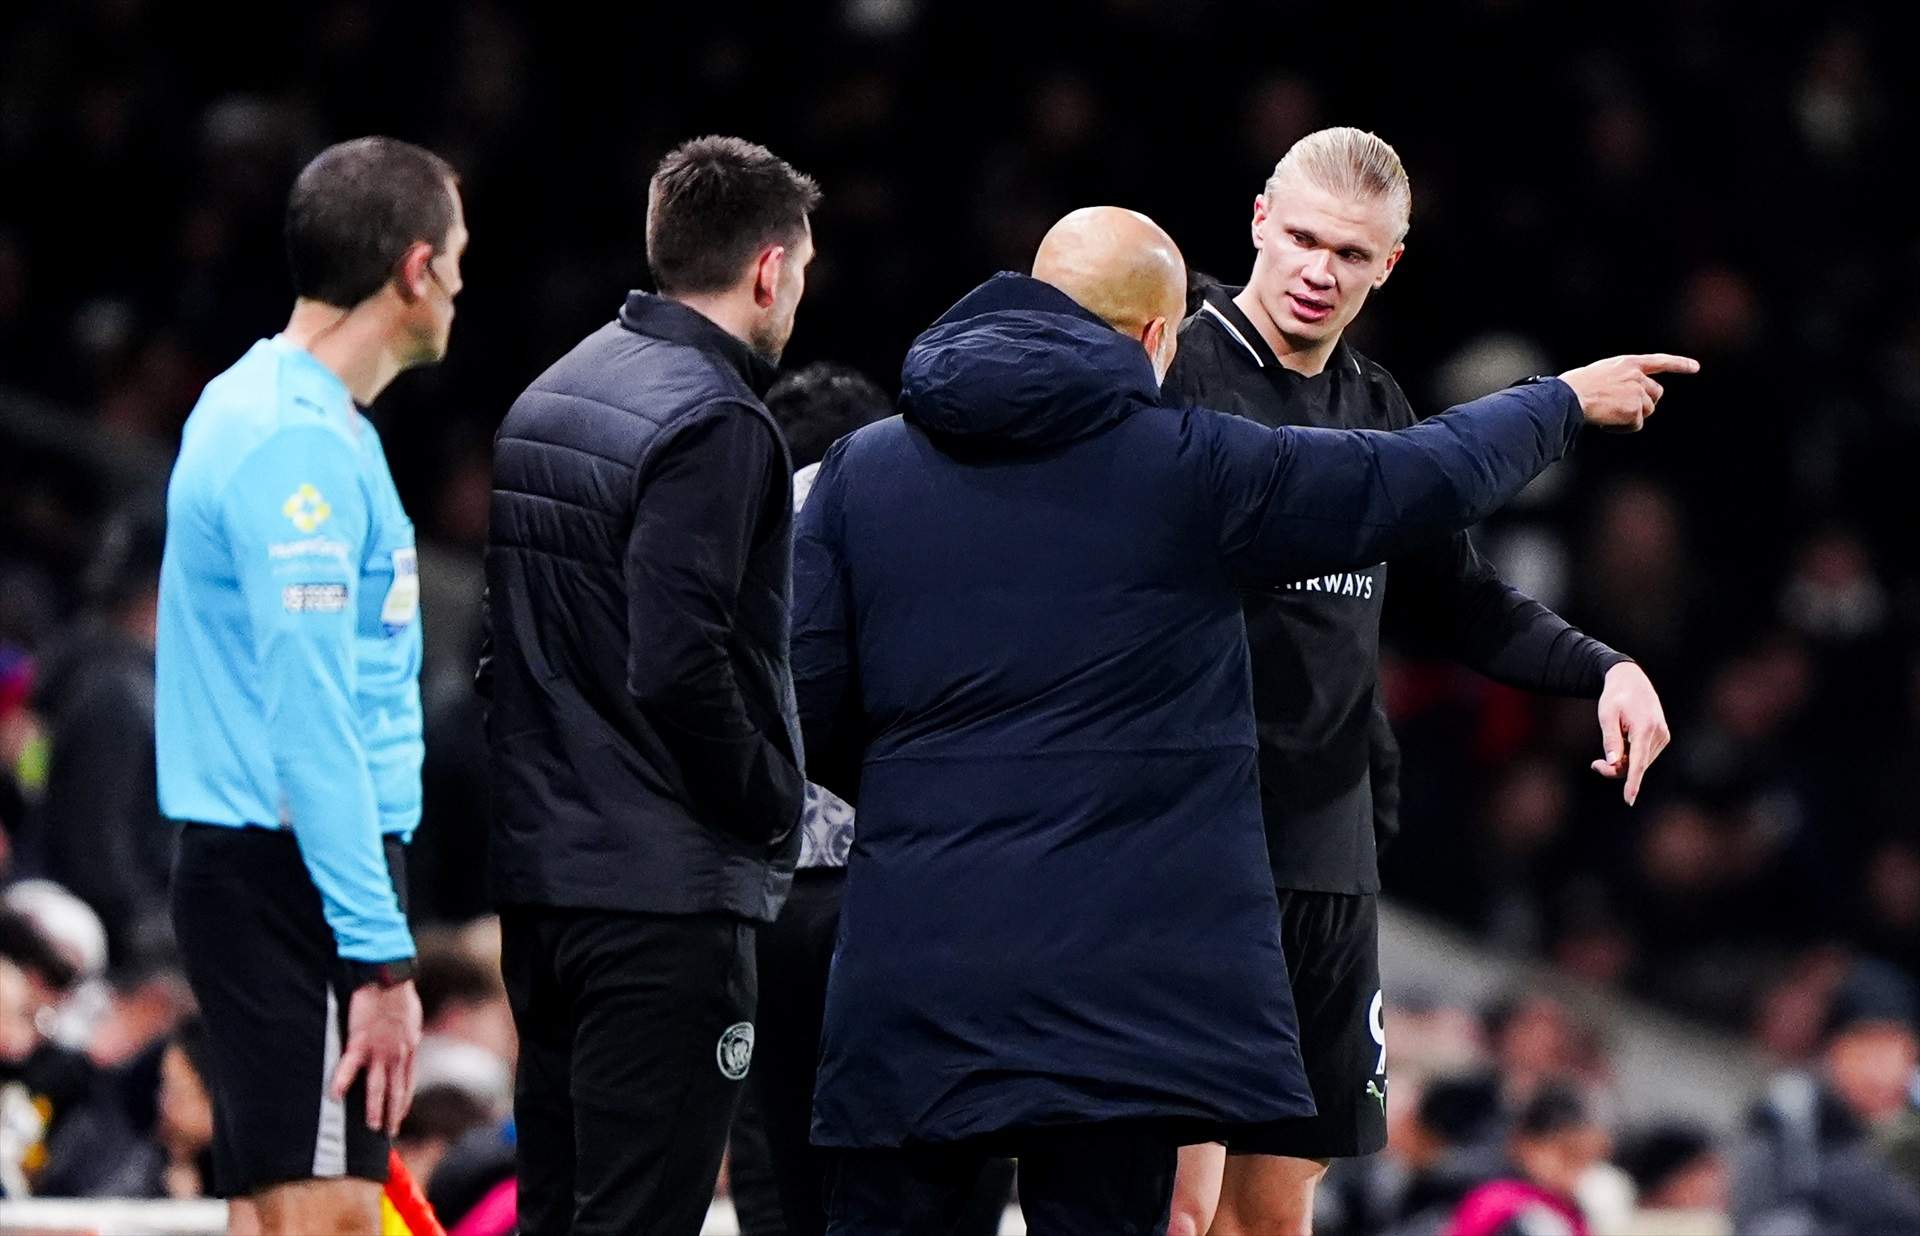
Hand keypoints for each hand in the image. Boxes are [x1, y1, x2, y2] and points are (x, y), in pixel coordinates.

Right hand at [329, 979, 422, 1134]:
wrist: (390, 979)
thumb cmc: (400, 995)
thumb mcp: (413, 1019)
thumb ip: (409, 1035)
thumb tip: (412, 1039)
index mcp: (409, 1049)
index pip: (408, 1083)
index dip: (404, 1101)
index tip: (400, 1116)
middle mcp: (397, 1054)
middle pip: (396, 1091)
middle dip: (393, 1113)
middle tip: (389, 1132)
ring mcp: (379, 1050)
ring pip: (377, 1086)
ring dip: (374, 1107)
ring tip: (372, 1126)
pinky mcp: (360, 1041)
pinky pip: (349, 1066)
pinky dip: (341, 1080)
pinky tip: (334, 1096)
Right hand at [1557, 354, 1698, 430]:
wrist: (1569, 398)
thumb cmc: (1575, 388)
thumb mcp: (1600, 374)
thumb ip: (1620, 380)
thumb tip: (1629, 400)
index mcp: (1627, 363)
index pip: (1659, 361)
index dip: (1679, 364)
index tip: (1695, 367)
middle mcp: (1637, 375)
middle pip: (1655, 394)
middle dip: (1644, 404)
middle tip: (1622, 411)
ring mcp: (1637, 392)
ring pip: (1646, 411)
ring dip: (1631, 417)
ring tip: (1608, 416)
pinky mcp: (1635, 409)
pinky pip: (1636, 425)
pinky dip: (1623, 428)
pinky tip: (1607, 423)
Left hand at [1590, 661, 1670, 804]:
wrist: (1631, 680)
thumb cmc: (1615, 696)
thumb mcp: (1607, 715)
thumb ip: (1610, 740)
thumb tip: (1613, 764)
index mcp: (1645, 728)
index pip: (1638, 762)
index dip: (1632, 782)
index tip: (1628, 799)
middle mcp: (1658, 734)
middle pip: (1637, 765)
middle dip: (1615, 769)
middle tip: (1595, 765)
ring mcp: (1663, 736)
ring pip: (1640, 763)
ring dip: (1623, 763)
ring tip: (1608, 749)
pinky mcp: (1662, 737)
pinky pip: (1644, 756)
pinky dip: (1631, 757)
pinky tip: (1622, 743)